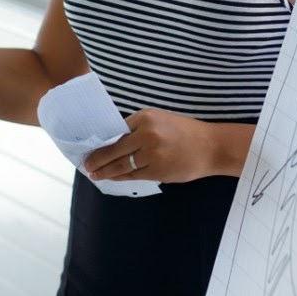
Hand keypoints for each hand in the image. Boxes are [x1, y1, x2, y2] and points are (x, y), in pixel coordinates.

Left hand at [82, 108, 214, 183]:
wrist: (210, 146)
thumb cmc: (184, 131)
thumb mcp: (160, 120)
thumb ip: (139, 128)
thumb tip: (115, 140)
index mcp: (146, 117)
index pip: (117, 130)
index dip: (102, 141)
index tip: (90, 147)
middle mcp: (147, 134)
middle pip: (115, 149)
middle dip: (98, 158)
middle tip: (86, 164)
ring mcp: (152, 154)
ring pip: (122, 165)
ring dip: (105, 170)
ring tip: (94, 173)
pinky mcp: (157, 171)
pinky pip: (133, 175)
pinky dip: (120, 177)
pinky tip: (112, 178)